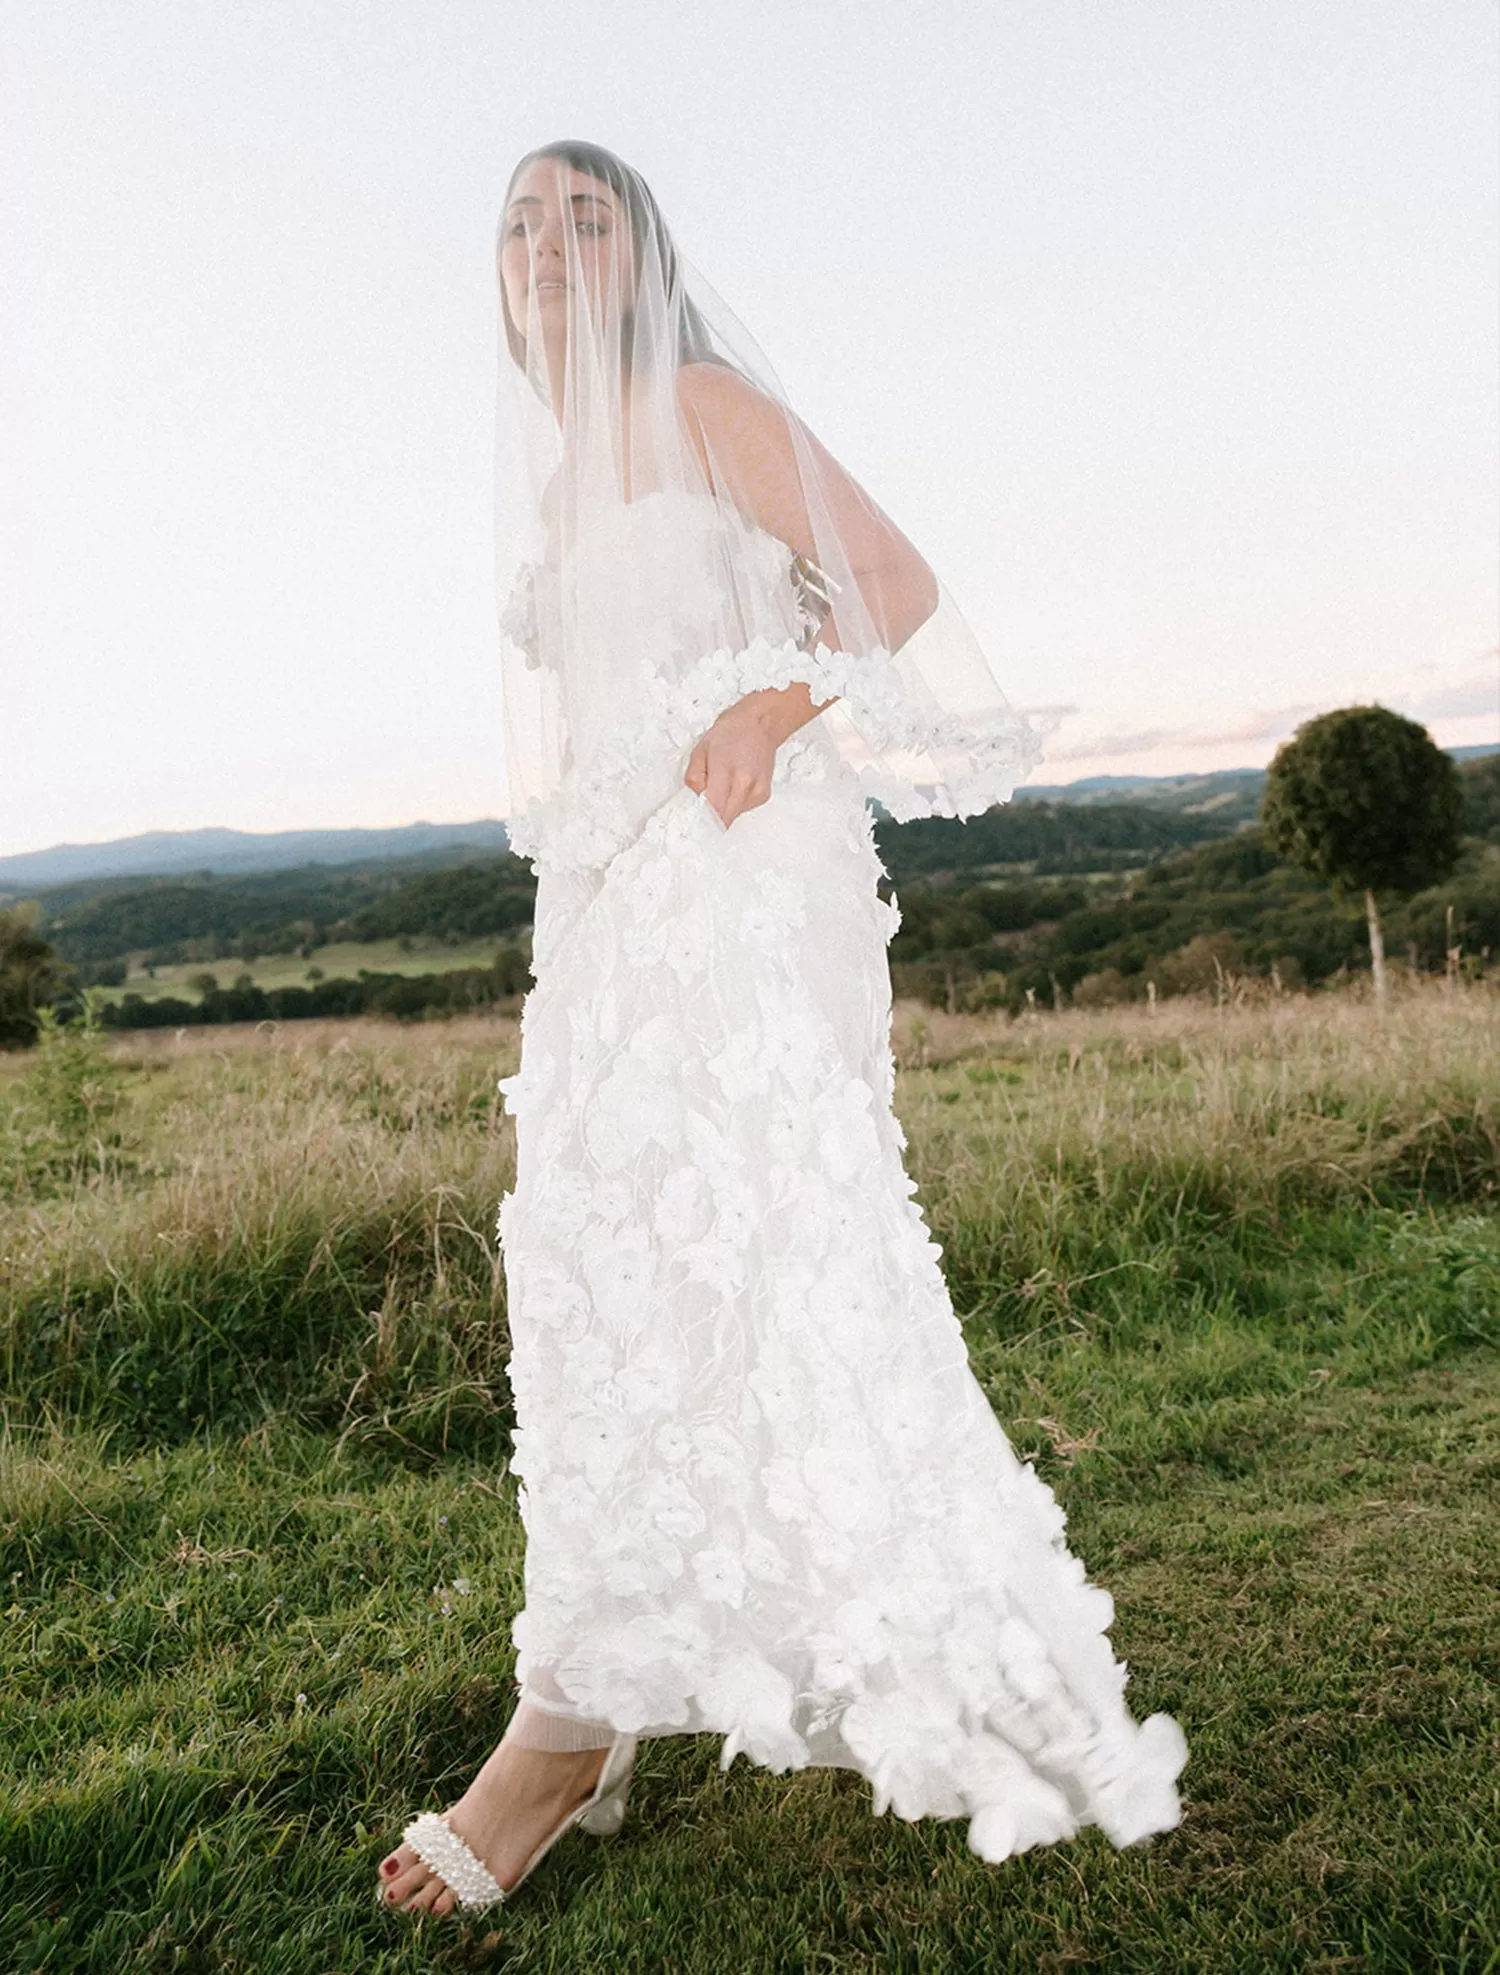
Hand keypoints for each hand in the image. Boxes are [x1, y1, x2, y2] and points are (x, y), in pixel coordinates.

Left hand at [684, 700, 778, 828]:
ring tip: (723, 784)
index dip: (701, 817)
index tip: (694, 816)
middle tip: (704, 798)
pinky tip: (734, 784)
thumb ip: (693, 779)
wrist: (758, 725)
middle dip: (711, 814)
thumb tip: (695, 798)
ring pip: (732, 816)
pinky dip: (734, 802)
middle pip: (723, 819)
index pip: (713, 811)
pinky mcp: (763, 796)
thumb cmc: (731, 734)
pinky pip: (742, 809)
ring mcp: (758, 793)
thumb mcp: (700, 751)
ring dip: (723, 807)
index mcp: (729, 774)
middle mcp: (747, 786)